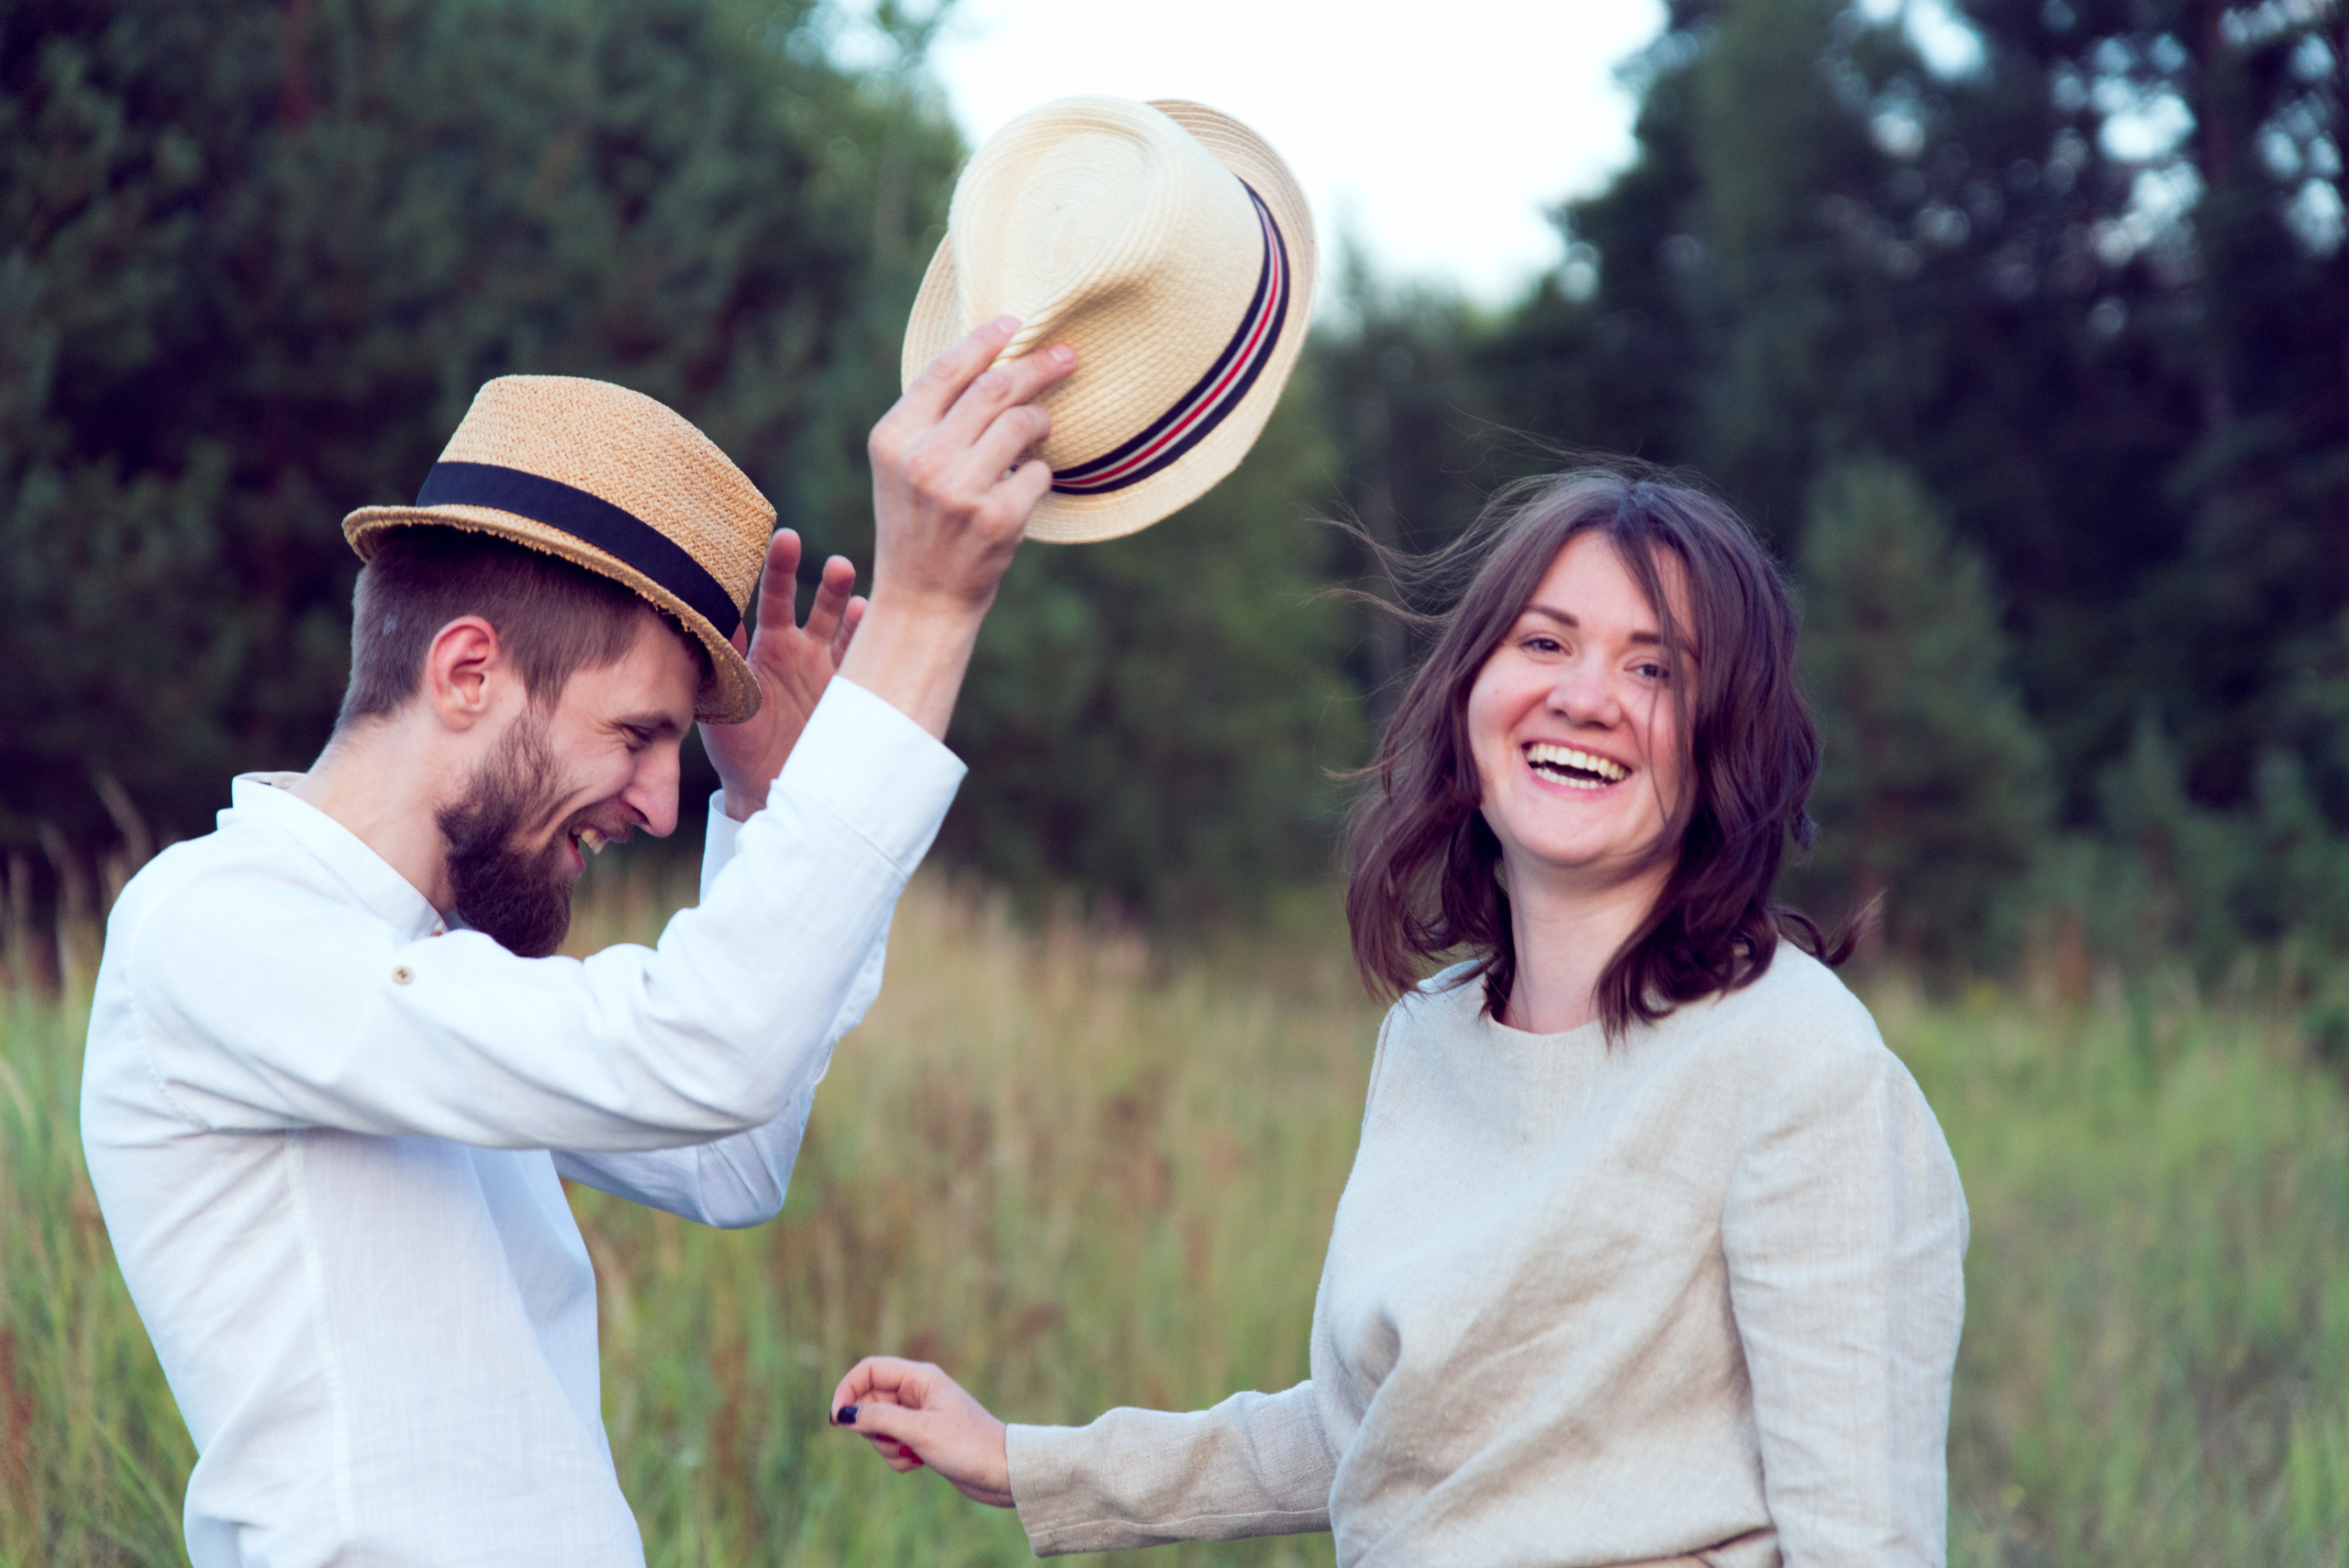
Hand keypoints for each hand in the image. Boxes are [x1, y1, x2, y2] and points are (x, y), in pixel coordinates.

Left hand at [698, 528, 863, 821]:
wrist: (767, 792)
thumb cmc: (735, 748)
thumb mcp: (720, 702)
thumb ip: (719, 660)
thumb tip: (706, 611)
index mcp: (769, 646)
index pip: (776, 597)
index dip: (780, 568)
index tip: (785, 538)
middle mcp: (803, 651)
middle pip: (820, 605)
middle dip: (829, 582)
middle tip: (835, 564)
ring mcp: (832, 672)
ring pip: (848, 628)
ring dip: (852, 605)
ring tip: (852, 586)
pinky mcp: (853, 696)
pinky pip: (866, 664)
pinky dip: (870, 643)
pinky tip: (871, 620)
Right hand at [830, 1355, 1012, 1507]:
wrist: (1003, 1473)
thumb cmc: (967, 1446)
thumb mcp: (919, 1431)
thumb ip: (879, 1418)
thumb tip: (843, 1413)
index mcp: (920, 1377)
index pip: (869, 1370)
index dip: (847, 1390)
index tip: (837, 1419)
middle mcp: (917, 1391)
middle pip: (870, 1400)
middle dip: (872, 1427)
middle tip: (895, 1441)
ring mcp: (919, 1415)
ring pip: (878, 1426)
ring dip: (886, 1446)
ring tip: (912, 1454)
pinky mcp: (922, 1438)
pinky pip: (892, 1445)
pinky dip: (898, 1458)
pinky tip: (919, 1464)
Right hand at [839, 317, 1076, 739]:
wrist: (921, 600)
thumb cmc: (919, 524)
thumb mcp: (904, 465)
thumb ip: (933, 417)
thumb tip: (992, 358)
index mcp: (893, 437)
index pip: (947, 368)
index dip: (986, 339)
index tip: (1018, 323)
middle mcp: (922, 459)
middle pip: (995, 388)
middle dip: (1038, 366)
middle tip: (1066, 356)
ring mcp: (960, 490)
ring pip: (1023, 424)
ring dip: (1042, 421)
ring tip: (1041, 429)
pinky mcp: (996, 519)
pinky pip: (1039, 473)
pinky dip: (1039, 475)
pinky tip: (1025, 486)